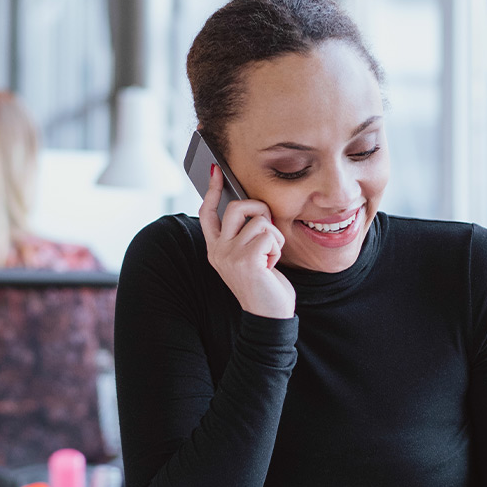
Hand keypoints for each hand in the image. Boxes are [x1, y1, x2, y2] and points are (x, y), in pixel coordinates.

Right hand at [199, 165, 295, 318]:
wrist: (269, 315)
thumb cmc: (264, 284)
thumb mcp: (250, 256)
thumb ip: (244, 235)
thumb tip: (251, 205)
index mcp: (216, 248)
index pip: (208, 212)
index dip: (211, 189)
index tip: (216, 170)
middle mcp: (218, 250)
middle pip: (237, 206)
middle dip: (261, 211)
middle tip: (267, 232)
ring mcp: (229, 255)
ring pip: (260, 220)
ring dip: (274, 237)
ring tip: (269, 257)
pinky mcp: (245, 260)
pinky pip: (270, 235)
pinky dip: (278, 248)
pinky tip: (271, 265)